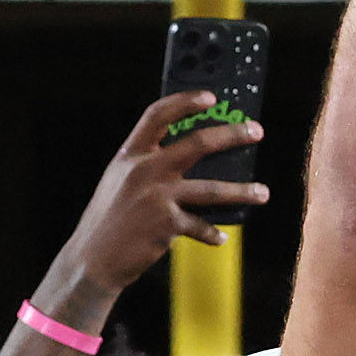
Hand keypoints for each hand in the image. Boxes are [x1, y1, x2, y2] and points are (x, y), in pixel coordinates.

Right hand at [39, 92, 270, 323]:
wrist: (92, 259)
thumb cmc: (112, 217)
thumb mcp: (121, 181)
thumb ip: (149, 164)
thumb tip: (197, 156)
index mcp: (130, 155)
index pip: (157, 115)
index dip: (184, 101)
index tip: (211, 96)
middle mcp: (144, 170)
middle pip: (198, 143)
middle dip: (232, 135)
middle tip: (256, 131)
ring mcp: (156, 197)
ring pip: (212, 189)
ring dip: (242, 191)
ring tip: (263, 193)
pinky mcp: (166, 224)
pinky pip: (201, 226)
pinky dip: (211, 233)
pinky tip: (219, 237)